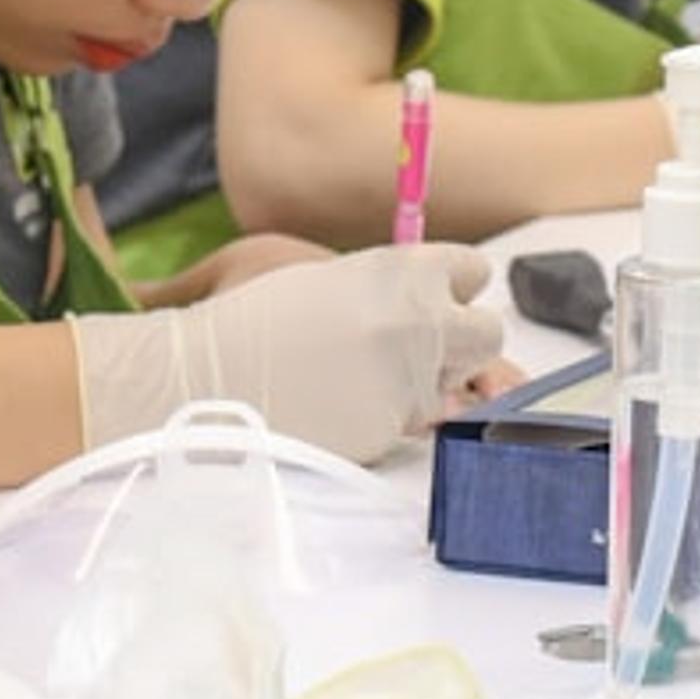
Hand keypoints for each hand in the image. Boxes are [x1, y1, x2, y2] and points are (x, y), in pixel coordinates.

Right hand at [69, 244, 508, 463]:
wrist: (211, 378)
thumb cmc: (255, 318)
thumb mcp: (328, 277)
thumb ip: (391, 288)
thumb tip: (432, 303)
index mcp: (404, 270)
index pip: (473, 271)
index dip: (451, 288)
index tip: (431, 299)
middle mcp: (423, 321)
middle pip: (488, 332)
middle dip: (461, 341)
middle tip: (418, 347)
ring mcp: (415, 379)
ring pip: (455, 386)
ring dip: (425, 383)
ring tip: (362, 377)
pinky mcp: (396, 428)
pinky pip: (413, 425)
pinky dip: (388, 418)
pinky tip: (341, 406)